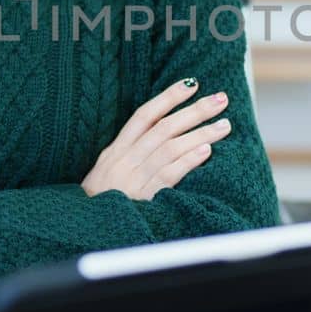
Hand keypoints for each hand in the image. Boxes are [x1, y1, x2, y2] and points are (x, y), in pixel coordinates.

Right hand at [81, 77, 231, 200]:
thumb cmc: (100, 199)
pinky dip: (188, 161)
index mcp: (117, 149)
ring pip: (171, 148)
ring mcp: (134, 177)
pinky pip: (169, 175)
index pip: (145, 115)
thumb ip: (130, 151)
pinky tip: (206, 151)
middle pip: (164, 128)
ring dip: (200, 134)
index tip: (192, 84)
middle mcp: (125, 159)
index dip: (168, 97)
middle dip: (195, 111)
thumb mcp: (107, 169)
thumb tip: (162, 132)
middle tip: (221, 99)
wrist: (86, 228)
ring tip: (224, 125)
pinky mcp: (144, 197)